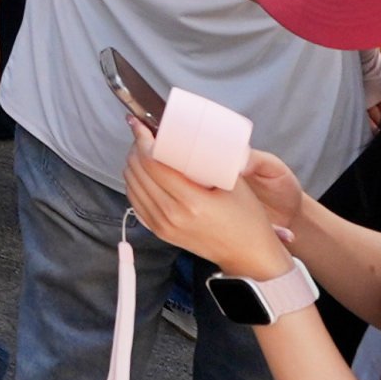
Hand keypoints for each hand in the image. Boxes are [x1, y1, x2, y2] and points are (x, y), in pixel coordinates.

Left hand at [120, 122, 295, 279]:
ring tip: (144, 150)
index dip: (142, 139)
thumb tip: (190, 132)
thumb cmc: (247, 219)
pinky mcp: (160, 232)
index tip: (141, 124)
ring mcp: (163, 226)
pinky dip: (135, 183)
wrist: (248, 256)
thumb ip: (212, 160)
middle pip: (137, 172)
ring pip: (132, 186)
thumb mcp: (235, 184)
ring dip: (133, 164)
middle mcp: (171, 215)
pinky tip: (143, 172)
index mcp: (191, 202)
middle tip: (145, 134)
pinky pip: (135, 202)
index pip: (152, 163)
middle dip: (136, 148)